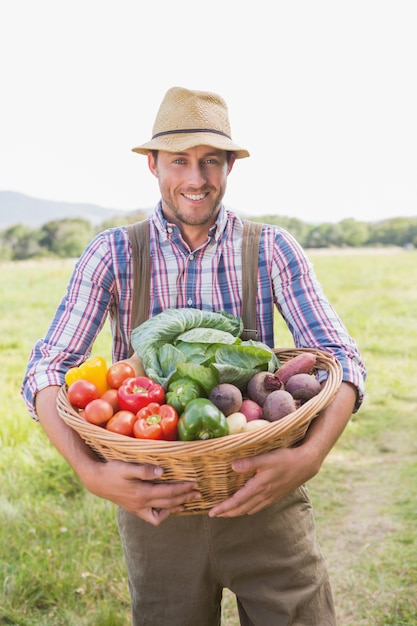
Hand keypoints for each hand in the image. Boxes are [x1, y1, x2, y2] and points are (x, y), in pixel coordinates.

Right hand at [82, 459, 200, 525]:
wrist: (96, 481)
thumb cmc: (112, 471)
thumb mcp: (126, 467)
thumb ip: (144, 470)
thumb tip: (162, 472)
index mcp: (142, 493)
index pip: (169, 492)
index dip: (183, 488)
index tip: (195, 484)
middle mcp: (141, 504)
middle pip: (169, 503)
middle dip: (185, 498)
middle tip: (198, 493)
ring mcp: (138, 508)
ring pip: (162, 513)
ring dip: (176, 507)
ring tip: (186, 502)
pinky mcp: (134, 509)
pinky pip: (151, 517)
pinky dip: (162, 513)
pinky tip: (166, 507)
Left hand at [209, 382, 356, 517]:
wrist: (306, 464)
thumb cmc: (286, 458)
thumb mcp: (266, 458)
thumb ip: (249, 463)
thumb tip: (232, 466)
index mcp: (259, 487)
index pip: (237, 501)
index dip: (224, 508)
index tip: (212, 513)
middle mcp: (264, 496)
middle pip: (241, 509)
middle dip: (227, 513)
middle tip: (215, 514)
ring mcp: (270, 498)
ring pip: (250, 510)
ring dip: (237, 512)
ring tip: (227, 511)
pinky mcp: (276, 496)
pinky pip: (258, 507)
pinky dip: (248, 509)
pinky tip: (246, 505)